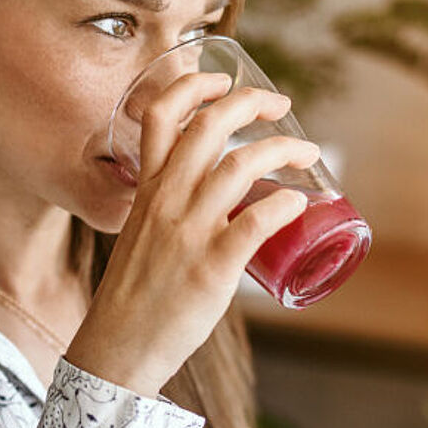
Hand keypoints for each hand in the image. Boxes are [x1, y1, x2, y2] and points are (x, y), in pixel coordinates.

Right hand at [65, 73, 319, 396]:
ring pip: (240, 165)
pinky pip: (256, 221)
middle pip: (209, 127)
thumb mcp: (142, 235)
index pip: (161, 117)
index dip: (193, 85)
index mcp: (147, 190)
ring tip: (308, 153)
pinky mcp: (212, 267)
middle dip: (250, 102)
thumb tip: (220, 205)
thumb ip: (171, 211)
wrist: (119, 348)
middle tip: (280, 106)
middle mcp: (167, 201)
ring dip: (283, 149)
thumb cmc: (135, 296)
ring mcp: (190, 232)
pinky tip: (299, 201)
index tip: (223, 79)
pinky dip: (284, 202)